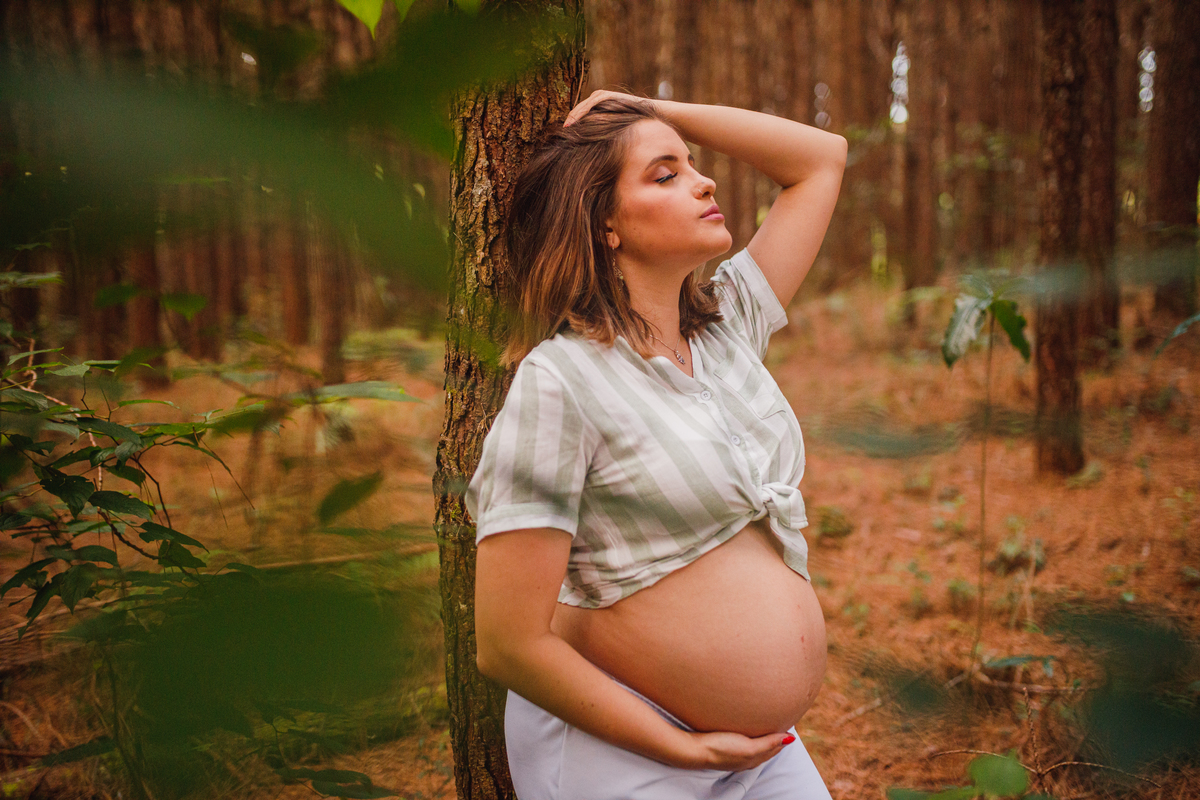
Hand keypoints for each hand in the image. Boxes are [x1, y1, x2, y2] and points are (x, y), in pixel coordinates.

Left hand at [563, 89, 653, 126]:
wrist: (647, 115)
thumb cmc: (632, 125)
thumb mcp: (614, 129)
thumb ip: (602, 131)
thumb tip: (591, 146)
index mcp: (597, 106)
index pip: (580, 115)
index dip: (572, 123)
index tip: (565, 134)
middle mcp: (597, 99)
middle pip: (579, 110)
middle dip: (570, 120)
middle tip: (562, 131)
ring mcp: (601, 96)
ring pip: (582, 106)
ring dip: (574, 116)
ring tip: (567, 127)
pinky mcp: (606, 96)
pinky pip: (591, 104)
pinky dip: (582, 112)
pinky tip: (576, 120)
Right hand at [675, 729, 795, 771]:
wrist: (696, 750)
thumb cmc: (721, 748)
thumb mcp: (748, 747)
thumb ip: (768, 743)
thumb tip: (790, 739)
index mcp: (754, 758)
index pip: (775, 747)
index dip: (783, 736)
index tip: (789, 723)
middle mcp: (747, 757)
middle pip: (767, 746)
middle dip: (776, 736)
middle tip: (783, 720)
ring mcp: (736, 752)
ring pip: (756, 743)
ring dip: (764, 735)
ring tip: (769, 723)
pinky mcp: (726, 745)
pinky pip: (745, 740)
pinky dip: (752, 735)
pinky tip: (747, 728)